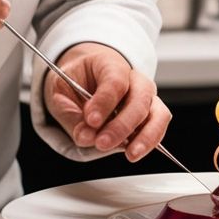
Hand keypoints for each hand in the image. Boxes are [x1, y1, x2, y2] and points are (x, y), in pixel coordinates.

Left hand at [44, 43, 171, 161]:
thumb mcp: (61, 90)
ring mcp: (146, 98)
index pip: (115, 81)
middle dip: (121, 125)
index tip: (91, 120)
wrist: (87, 78)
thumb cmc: (76, 81)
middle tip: (101, 142)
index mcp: (110, 64)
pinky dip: (149, 142)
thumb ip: (70, 113)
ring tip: (130, 154)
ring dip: (145, 136)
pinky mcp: (150, 116)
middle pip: (139, 99)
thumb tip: (85, 136)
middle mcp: (135, 79)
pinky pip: (158, 129)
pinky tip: (134, 153)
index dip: (104, 102)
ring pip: (158, 114)